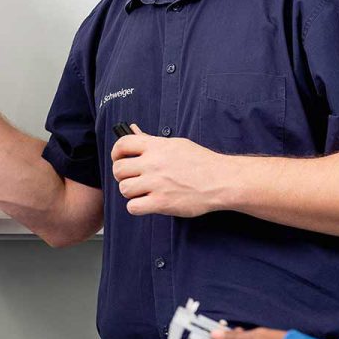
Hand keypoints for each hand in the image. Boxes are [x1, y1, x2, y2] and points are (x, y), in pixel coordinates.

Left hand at [111, 125, 228, 216]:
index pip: (122, 145)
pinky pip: (133, 207)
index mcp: (156, 146)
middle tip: (134, 179)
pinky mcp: (161, 203)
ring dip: (131, 192)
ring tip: (143, 191)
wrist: (222, 180)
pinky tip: (147, 203)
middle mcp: (153, 163)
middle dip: (123, 175)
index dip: (116, 153)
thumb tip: (133, 132)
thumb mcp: (176, 145)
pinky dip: (137, 207)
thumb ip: (152, 142)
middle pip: (119, 169)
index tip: (120, 159)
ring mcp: (156, 183)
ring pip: (124, 189)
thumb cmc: (201, 162)